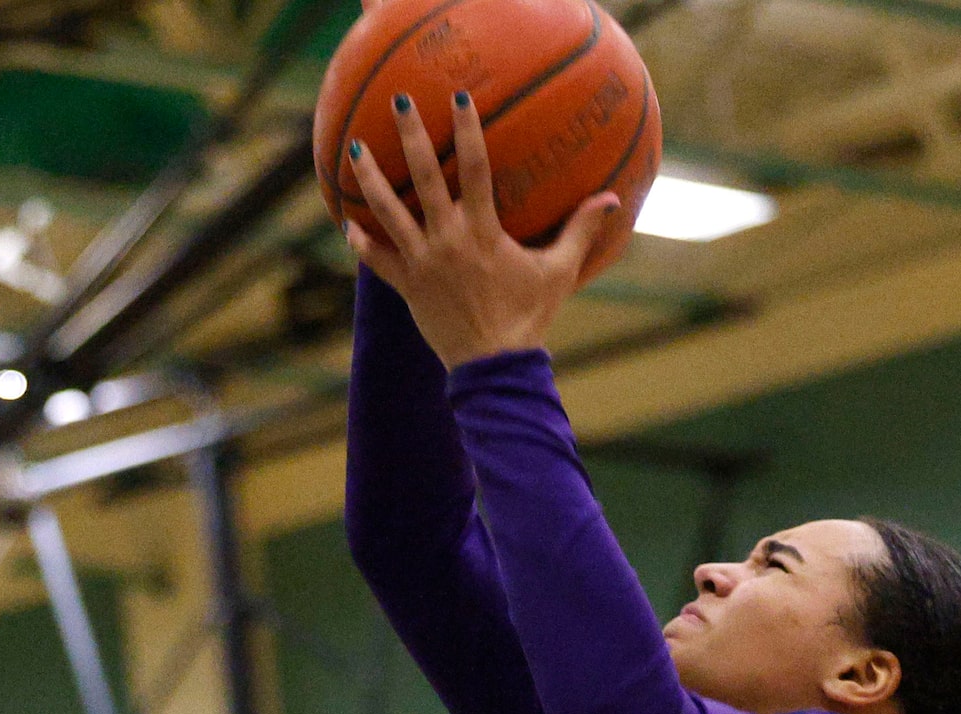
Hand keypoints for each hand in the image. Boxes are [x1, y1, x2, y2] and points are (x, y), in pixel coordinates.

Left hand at [344, 91, 624, 367]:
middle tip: (398, 102)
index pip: (473, 169)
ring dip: (371, 180)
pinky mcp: (408, 288)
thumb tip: (612, 199)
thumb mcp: (558, 272)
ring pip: (389, 214)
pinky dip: (363, 244)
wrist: (494, 369)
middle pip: (422, 179)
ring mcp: (423, 264)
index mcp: (483, 232)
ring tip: (355, 149)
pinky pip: (379, 262)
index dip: (465, 131)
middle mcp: (448, 241)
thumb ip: (581, 230)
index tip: (457, 97)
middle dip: (411, 138)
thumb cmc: (527, 318)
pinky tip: (349, 224)